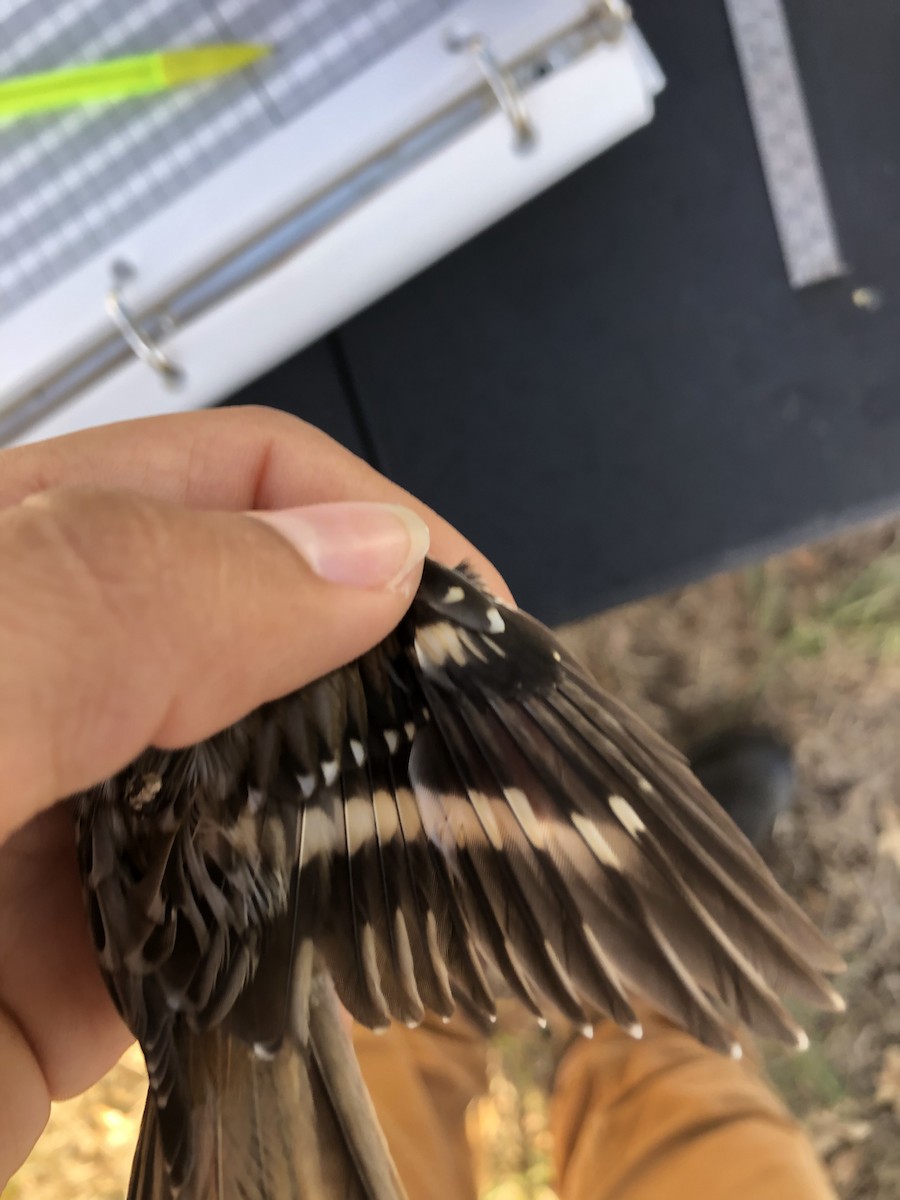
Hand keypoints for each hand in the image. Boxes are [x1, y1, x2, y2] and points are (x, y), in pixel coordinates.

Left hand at [0, 405, 509, 1185]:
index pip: (221, 478)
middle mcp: (34, 678)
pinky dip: (309, 920)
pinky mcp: (67, 971)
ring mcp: (56, 824)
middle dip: (390, 659)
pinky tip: (363, 939)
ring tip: (475, 836)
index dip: (359, 519)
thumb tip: (362, 554)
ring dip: (366, 793)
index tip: (471, 615)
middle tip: (502, 738)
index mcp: (1, 568)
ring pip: (265, 765)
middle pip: (265, 616)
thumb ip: (112, 605)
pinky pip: (232, 910)